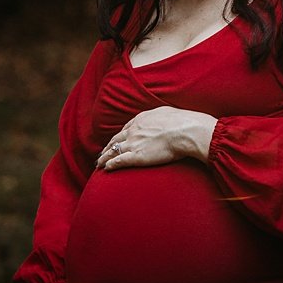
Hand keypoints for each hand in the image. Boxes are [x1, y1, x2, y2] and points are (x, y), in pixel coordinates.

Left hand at [96, 106, 216, 170]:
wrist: (184, 131)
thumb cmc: (181, 122)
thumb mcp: (166, 113)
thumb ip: (158, 117)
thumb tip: (160, 118)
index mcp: (140, 120)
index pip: (125, 129)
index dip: (119, 137)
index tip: (115, 142)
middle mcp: (133, 131)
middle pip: (115, 140)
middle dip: (107, 148)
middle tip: (101, 154)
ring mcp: (133, 144)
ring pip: (113, 151)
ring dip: (104, 158)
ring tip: (98, 164)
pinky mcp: (136, 157)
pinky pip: (119, 161)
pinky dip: (110, 165)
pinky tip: (106, 168)